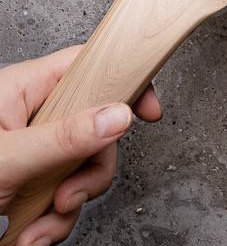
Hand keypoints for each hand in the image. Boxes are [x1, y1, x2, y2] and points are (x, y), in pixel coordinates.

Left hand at [0, 47, 160, 245]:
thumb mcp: (8, 157)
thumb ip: (65, 136)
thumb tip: (119, 113)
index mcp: (26, 86)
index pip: (91, 64)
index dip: (125, 80)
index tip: (148, 112)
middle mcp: (33, 112)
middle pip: (94, 126)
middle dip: (88, 171)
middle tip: (69, 196)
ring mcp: (32, 147)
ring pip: (79, 168)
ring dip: (65, 208)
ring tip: (35, 230)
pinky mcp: (27, 180)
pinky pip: (59, 196)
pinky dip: (49, 224)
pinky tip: (26, 236)